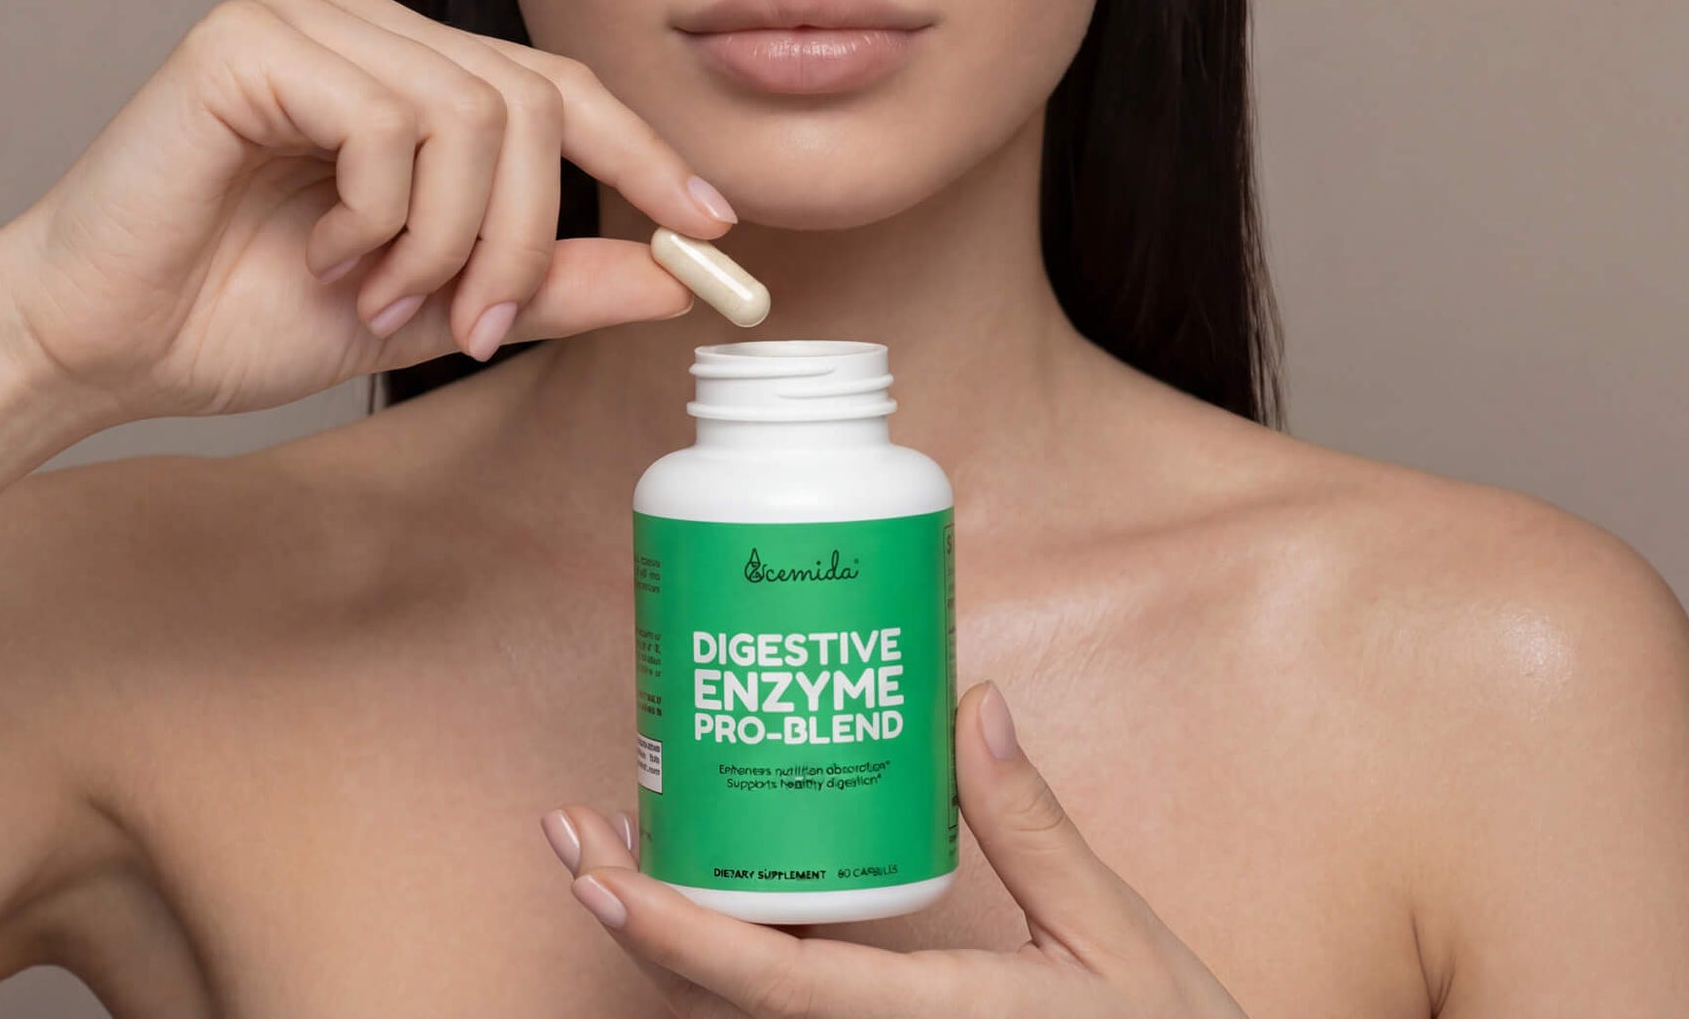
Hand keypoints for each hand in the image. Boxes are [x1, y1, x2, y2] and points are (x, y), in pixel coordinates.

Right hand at [0, 0, 736, 424]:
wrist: (98, 342)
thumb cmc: (242, 313)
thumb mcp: (432, 304)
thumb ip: (546, 284)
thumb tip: (676, 279)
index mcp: (406, 66)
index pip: (557, 87)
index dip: (643, 152)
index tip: (712, 226)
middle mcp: (363, 21)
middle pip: (533, 105)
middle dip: (527, 237)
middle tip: (478, 326)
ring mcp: (305, 16)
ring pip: (474, 114)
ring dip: (447, 239)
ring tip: (376, 294)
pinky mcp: (248, 40)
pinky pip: (389, 120)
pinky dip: (380, 214)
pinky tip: (323, 254)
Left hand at [539, 680, 1248, 1016]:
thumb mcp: (1110, 931)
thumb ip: (1034, 824)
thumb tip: (970, 699)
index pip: (771, 985)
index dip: (673, 929)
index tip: (600, 870)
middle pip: (725, 997)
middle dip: (638, 913)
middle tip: (577, 825)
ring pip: (747, 1003)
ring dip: (673, 924)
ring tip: (626, 833)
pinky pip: (793, 998)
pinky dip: (734, 941)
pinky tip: (724, 876)